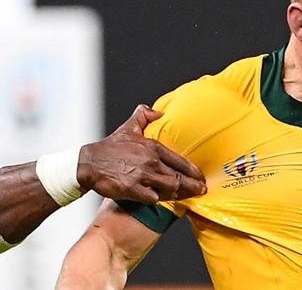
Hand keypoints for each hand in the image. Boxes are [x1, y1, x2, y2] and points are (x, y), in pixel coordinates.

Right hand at [76, 104, 206, 203]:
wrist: (88, 163)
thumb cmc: (109, 147)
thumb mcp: (129, 128)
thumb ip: (144, 116)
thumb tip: (159, 111)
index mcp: (153, 148)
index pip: (180, 161)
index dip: (193, 171)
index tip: (201, 177)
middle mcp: (151, 162)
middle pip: (179, 177)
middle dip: (192, 185)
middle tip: (200, 190)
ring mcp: (142, 176)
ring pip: (169, 188)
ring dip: (179, 193)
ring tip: (187, 196)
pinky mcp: (132, 189)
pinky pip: (153, 198)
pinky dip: (160, 200)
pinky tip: (165, 200)